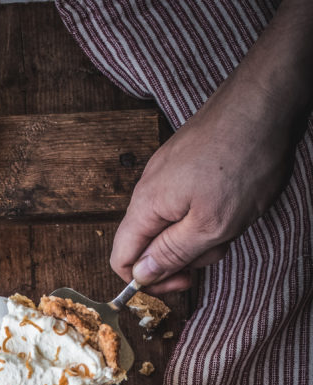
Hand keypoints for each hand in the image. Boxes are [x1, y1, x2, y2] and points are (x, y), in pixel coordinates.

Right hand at [110, 0, 312, 293]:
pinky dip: (209, 211)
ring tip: (233, 219)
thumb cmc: (244, 158)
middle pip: (149, 243)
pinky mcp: (188, 161)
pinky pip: (187, 202)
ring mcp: (169, 172)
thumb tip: (139, 276)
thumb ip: (171, 255)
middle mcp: (150, 187)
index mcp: (147, 205)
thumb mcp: (211, 224)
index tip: (181, 282)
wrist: (269, 97)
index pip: (121, 258)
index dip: (146, 281)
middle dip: (184, 255)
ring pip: (173, 223)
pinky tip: (234, 200)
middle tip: (218, 246)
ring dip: (202, 233)